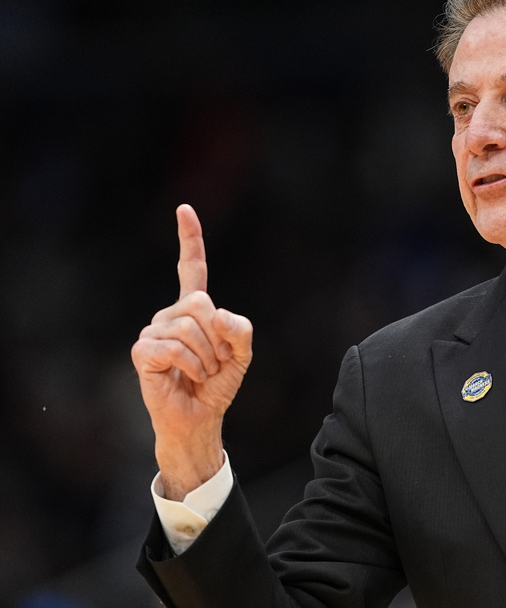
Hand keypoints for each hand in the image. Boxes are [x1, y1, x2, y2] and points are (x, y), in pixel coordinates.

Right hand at [131, 204, 252, 499]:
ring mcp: (153, 330)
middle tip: (216, 361)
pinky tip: (186, 376)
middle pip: (201, 303)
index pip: (192, 267)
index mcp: (194, 308)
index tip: (184, 209)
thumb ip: (240, 329)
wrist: (201, 416)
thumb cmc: (218, 384)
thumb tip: (215, 314)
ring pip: (189, 327)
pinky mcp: (143, 351)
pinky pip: (175, 348)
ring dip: (206, 356)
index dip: (189, 239)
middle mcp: (170, 314)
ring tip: (201, 372)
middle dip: (218, 337)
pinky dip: (190, 365)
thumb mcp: (243, 354)